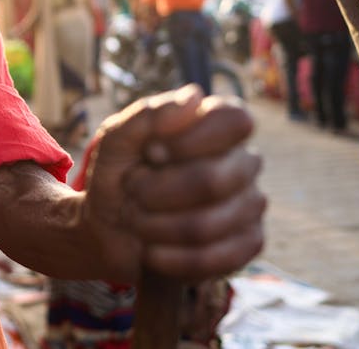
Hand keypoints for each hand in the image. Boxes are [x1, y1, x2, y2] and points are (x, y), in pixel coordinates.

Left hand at [80, 85, 264, 282]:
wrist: (108, 227)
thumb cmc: (118, 174)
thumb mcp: (116, 139)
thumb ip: (149, 114)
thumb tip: (195, 97)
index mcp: (217, 126)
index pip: (235, 120)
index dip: (192, 140)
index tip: (151, 153)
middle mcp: (242, 161)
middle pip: (215, 179)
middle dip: (158, 191)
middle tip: (132, 191)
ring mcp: (250, 203)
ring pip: (211, 223)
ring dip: (157, 226)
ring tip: (136, 220)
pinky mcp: (247, 244)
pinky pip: (220, 258)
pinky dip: (174, 260)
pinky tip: (153, 254)